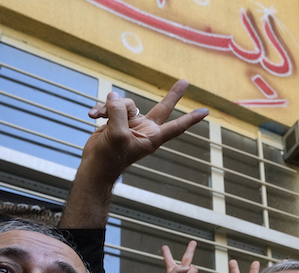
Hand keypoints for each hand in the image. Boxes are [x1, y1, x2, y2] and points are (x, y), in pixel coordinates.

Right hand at [83, 79, 207, 181]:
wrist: (94, 165)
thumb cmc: (110, 157)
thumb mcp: (117, 135)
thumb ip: (118, 112)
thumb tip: (115, 96)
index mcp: (152, 137)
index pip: (176, 126)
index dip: (190, 119)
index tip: (205, 112)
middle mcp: (145, 129)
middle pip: (162, 108)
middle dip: (173, 95)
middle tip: (185, 81)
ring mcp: (132, 124)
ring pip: (127, 104)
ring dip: (110, 107)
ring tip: (99, 117)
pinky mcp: (117, 121)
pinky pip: (112, 107)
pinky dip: (101, 110)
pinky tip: (92, 116)